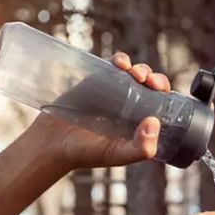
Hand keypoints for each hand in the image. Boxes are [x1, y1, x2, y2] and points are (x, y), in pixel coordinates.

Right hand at [27, 52, 172, 169]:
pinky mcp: (96, 81)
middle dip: (154, 78)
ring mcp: (114, 93)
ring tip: (134, 73)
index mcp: (140, 124)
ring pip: (134, 74)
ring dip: (139, 68)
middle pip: (150, 87)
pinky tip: (120, 63)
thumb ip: (140, 148)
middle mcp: (130, 108)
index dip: (164, 95)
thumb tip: (154, 122)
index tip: (160, 90)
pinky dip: (120, 60)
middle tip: (148, 81)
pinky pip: (112, 66)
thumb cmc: (85, 153)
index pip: (161, 105)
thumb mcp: (117, 155)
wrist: (50, 142)